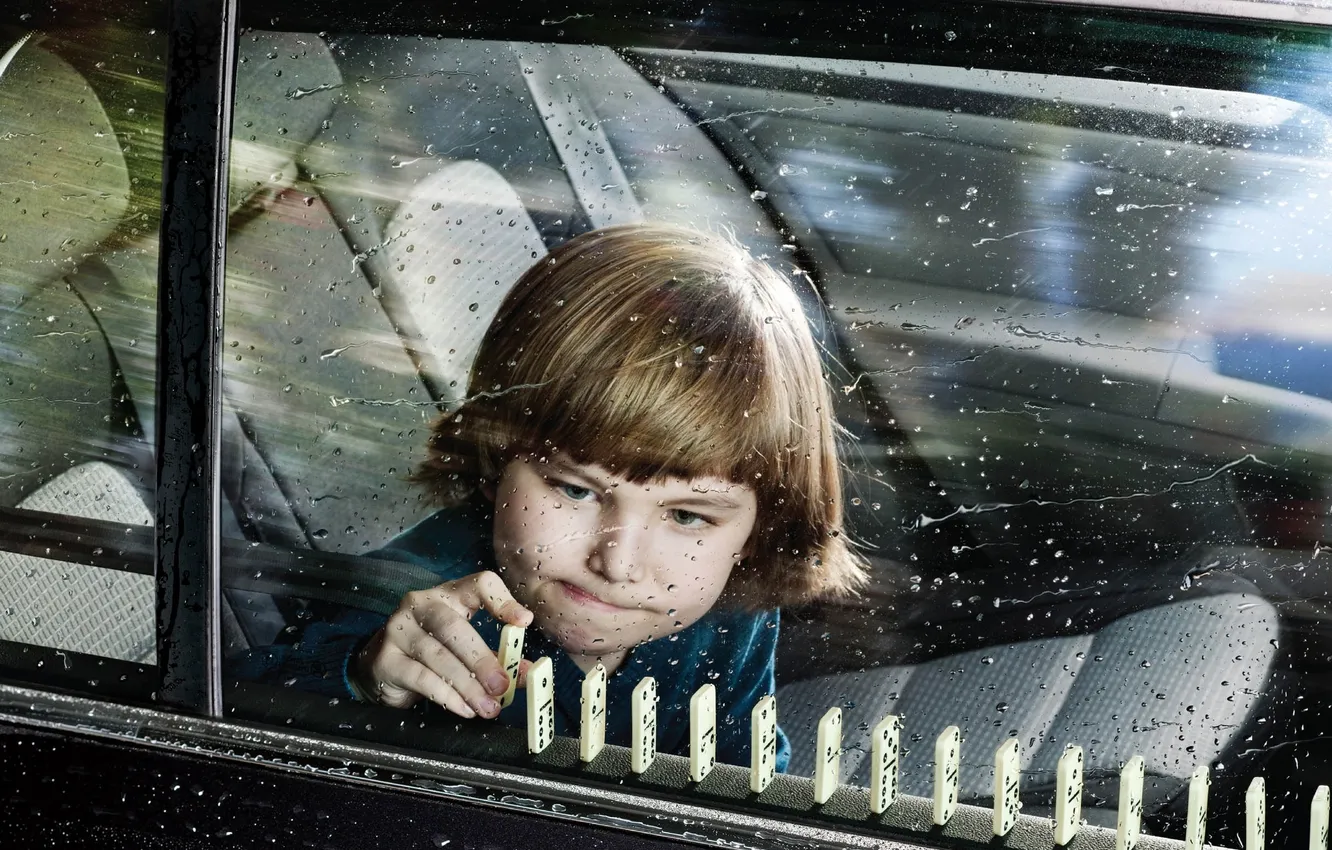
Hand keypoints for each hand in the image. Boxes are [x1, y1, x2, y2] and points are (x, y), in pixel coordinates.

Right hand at [352, 570, 533, 716]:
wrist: (379, 664)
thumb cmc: (431, 650)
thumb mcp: (466, 648)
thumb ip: (496, 657)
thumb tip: (526, 673)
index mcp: (449, 594)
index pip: (479, 584)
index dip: (503, 600)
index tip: (523, 622)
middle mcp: (421, 605)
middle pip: (454, 627)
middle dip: (482, 659)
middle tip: (502, 685)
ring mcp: (399, 630)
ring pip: (438, 656)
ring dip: (467, 686)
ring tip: (487, 705)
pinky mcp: (386, 659)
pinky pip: (421, 677)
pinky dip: (446, 695)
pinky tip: (463, 708)